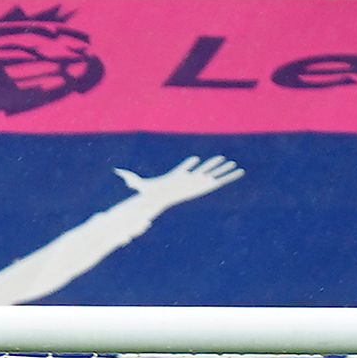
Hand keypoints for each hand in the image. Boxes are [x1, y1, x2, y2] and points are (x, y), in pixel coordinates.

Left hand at [116, 155, 242, 206]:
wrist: (160, 197)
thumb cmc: (151, 192)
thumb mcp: (141, 184)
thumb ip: (130, 178)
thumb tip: (117, 172)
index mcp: (179, 176)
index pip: (184, 169)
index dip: (187, 165)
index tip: (193, 160)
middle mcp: (191, 179)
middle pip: (203, 170)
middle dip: (213, 165)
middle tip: (224, 160)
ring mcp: (199, 182)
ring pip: (213, 174)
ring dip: (224, 170)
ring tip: (235, 166)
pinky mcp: (205, 186)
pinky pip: (220, 181)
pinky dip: (230, 177)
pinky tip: (239, 172)